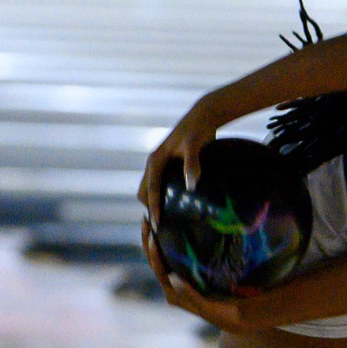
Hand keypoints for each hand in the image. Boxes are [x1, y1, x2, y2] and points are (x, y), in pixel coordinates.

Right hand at [138, 104, 218, 226]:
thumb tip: (191, 185)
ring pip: (150, 190)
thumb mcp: (195, 145)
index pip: (150, 190)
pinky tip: (178, 209)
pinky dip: (163, 198)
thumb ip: (192, 164)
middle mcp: (153, 163)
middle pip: (144, 193)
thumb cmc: (198, 130)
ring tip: (166, 224)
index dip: (153, 208)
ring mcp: (159, 165)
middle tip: (160, 230)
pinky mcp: (167, 166)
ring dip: (154, 204)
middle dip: (149, 209)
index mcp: (155, 160)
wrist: (202, 117)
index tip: (157, 226)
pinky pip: (160, 186)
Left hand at [141, 221, 278, 334]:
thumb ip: (191, 295)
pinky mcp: (190, 273)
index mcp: (174, 294)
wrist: (240, 318)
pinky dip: (172, 240)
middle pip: (156, 260)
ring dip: (158, 237)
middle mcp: (174, 286)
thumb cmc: (226, 314)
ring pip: (164, 256)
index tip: (152, 236)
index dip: (153, 254)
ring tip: (155, 217)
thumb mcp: (209, 308)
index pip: (159, 270)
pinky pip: (176, 254)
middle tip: (147, 218)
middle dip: (149, 240)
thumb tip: (171, 276)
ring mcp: (181, 279)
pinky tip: (175, 224)